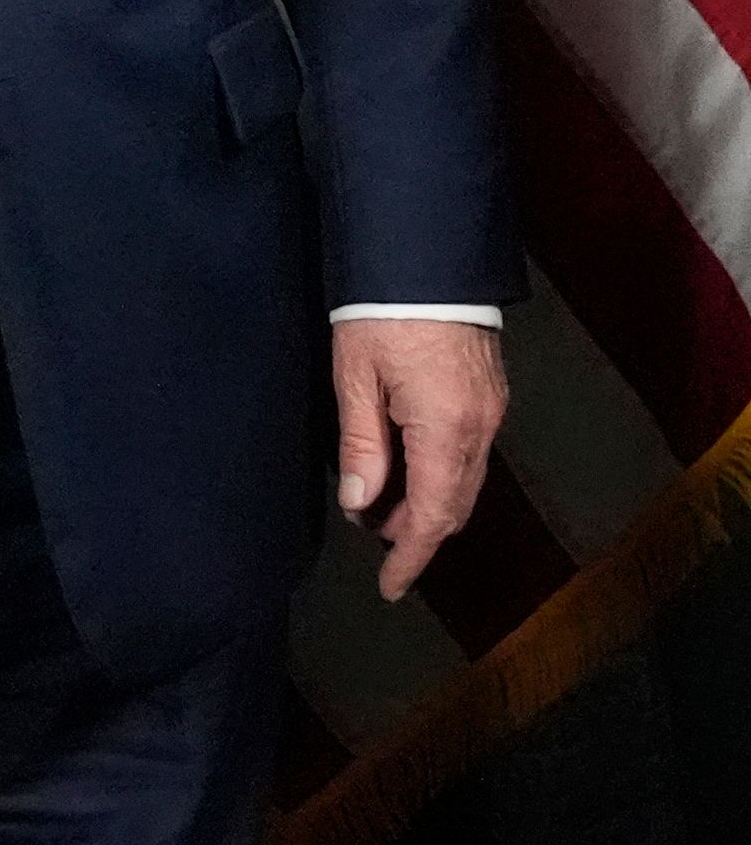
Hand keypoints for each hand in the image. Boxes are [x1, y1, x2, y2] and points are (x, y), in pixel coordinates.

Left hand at [331, 317, 506, 601]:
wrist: (427, 258)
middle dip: (417, 531)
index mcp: (445, 428)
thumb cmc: (381, 313)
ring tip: (379, 505)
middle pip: (456, 503)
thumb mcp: (354, 377)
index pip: (434, 514)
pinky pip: (468, 453)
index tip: (390, 587)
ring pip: (464, 480)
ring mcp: (490, 410)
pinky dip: (440, 474)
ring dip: (428, 502)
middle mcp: (479, 427)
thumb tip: (360, 505)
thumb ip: (361, 444)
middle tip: (372, 538)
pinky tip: (405, 467)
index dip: (412, 556)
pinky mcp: (489, 394)